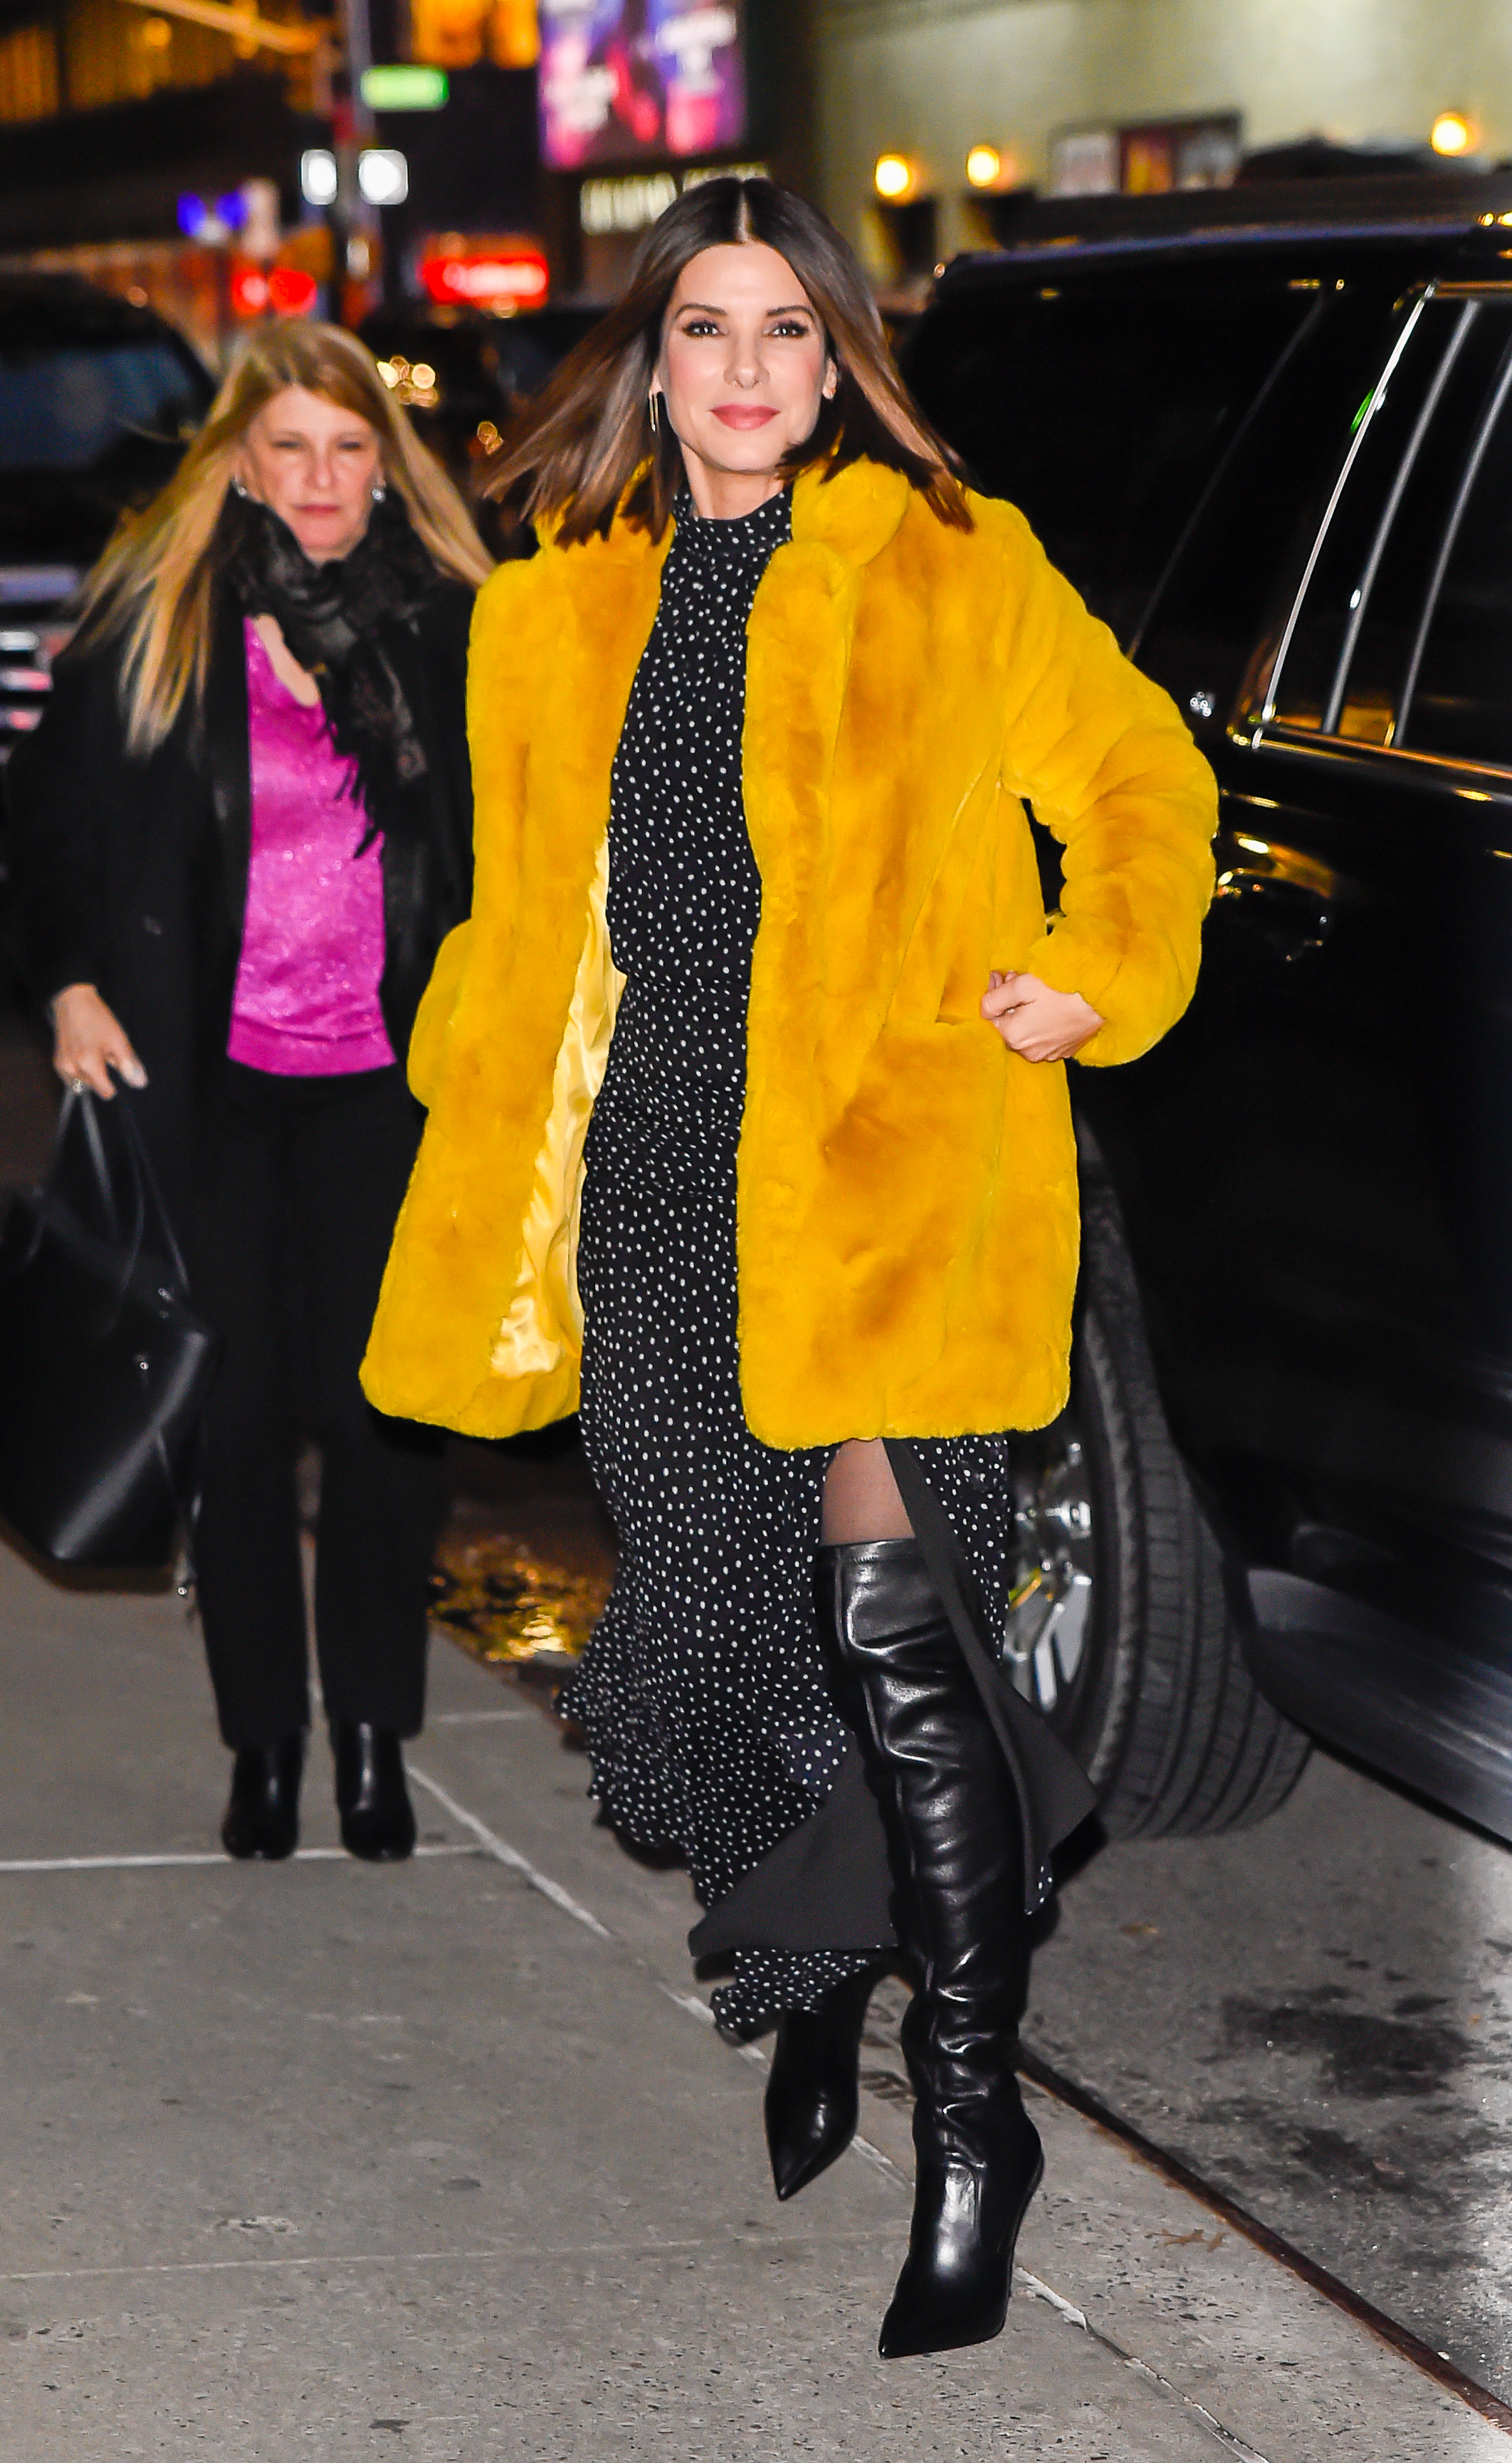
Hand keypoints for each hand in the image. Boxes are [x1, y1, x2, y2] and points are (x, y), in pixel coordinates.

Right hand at [51, 984, 146, 1098]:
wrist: (73, 1002)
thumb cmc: (98, 1019)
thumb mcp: (119, 1041)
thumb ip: (129, 1065)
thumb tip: (139, 1084)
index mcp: (88, 1064)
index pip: (105, 1091)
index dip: (114, 1085)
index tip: (116, 1072)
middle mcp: (72, 1069)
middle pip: (93, 1088)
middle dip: (101, 1077)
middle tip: (104, 1055)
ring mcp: (61, 1066)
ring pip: (82, 1085)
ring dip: (90, 1077)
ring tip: (93, 1055)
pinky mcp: (57, 1062)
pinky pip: (71, 1078)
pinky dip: (80, 1072)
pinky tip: (84, 1056)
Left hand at [981, 970, 1103, 1062]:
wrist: (1101, 1003)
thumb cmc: (1062, 991)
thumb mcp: (1023, 985)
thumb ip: (995, 997)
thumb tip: (983, 1006)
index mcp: (1013, 1037)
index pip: (988, 1018)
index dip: (991, 995)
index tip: (999, 977)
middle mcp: (1026, 1052)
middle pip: (1006, 1025)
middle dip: (1006, 1002)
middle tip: (1013, 978)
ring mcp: (1045, 1054)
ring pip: (1024, 1031)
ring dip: (1022, 1011)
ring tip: (1032, 991)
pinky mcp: (1061, 1051)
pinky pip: (1042, 1036)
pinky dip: (1038, 1022)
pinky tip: (1047, 1006)